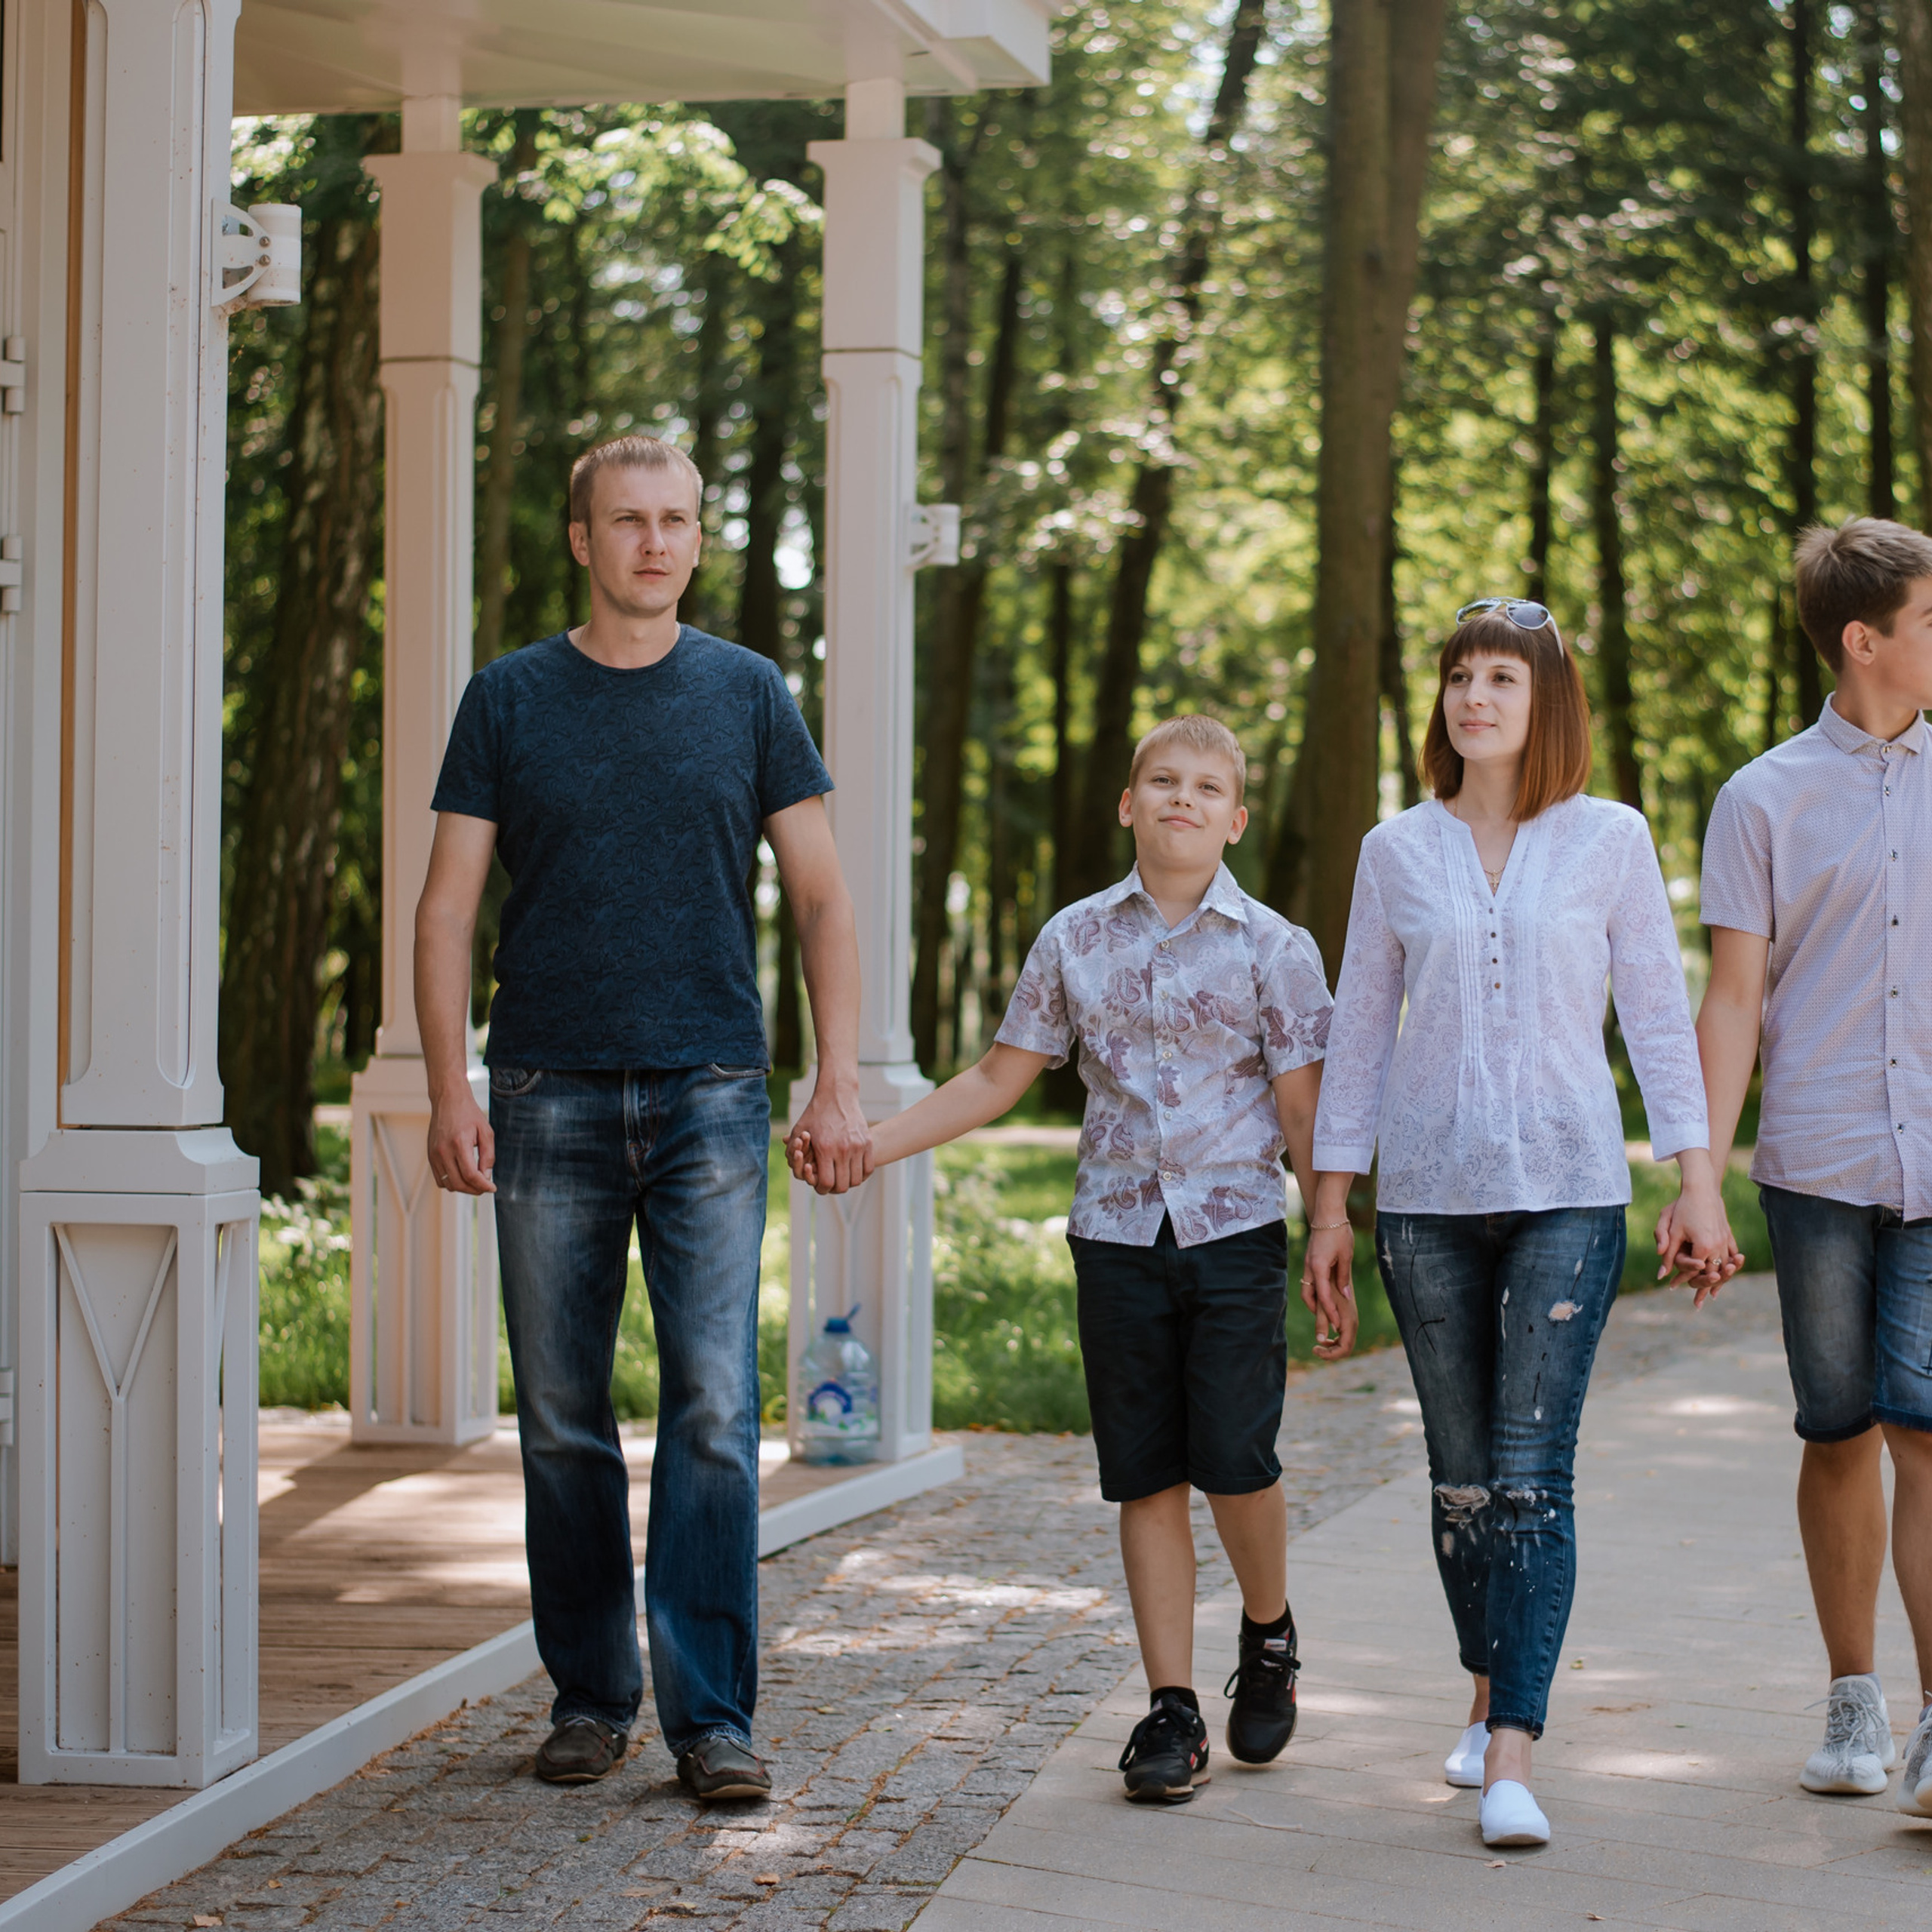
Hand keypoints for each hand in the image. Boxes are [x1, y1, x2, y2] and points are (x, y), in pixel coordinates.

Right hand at [427, 1085, 494, 1194]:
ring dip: (463, 1188)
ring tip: (475, 1182)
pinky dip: (452, 1182)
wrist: (448, 1100)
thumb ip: (488, 1155)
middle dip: (474, 1190)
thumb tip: (486, 1176)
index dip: (483, 1186)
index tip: (493, 1188)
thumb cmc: (469, 1114)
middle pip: (458, 1183)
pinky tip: (463, 1176)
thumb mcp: (486, 1132)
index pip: (470, 1175)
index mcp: (459, 1144)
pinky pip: (440, 1179)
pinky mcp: (430, 1156)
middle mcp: (443, 1151)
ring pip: (448, 1184)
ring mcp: (434, 1155)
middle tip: (485, 1187)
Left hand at [789, 1081, 871, 1194]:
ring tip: (841, 1177)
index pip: (826, 1183)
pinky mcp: (867, 1142)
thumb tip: (799, 1172)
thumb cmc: (815, 1114)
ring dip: (848, 1183)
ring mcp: (858, 1146)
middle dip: (834, 1189)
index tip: (819, 1185)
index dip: (821, 1189)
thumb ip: (793, 1153)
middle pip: (842, 1185)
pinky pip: (868, 1169)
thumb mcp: (798, 1131)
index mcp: (825, 1148)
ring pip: (856, 1180)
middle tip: (830, 1183)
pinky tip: (852, 1171)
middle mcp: (843, 1149)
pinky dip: (861, 1175)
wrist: (837, 1095)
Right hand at [1301, 1222, 1358, 1360]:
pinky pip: (1309, 1280)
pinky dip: (1314, 1290)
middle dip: (1316, 1311)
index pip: (1323, 1296)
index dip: (1330, 1312)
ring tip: (1326, 1311)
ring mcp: (1307, 1263)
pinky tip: (1325, 1293)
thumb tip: (1345, 1296)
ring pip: (1306, 1288)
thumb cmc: (1339, 1231)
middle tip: (1328, 1322)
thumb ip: (1344, 1277)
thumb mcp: (1346, 1255)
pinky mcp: (1309, 1259)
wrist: (1327, 1212)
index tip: (1337, 1325)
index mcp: (1318, 1267)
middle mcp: (1309, 1267)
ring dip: (1314, 1301)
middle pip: (1307, 1296)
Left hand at [1654, 1186, 1740, 1306]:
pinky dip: (1729, 1268)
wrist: (1702, 1189)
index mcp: (1704, 1246)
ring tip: (1712, 1296)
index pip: (1693, 1270)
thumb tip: (1660, 1275)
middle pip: (1712, 1273)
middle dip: (1703, 1289)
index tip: (1673, 1289)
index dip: (1682, 1280)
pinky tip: (1726, 1275)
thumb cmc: (1683, 1208)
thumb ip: (1667, 1253)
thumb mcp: (1672, 1229)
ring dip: (1719, 1282)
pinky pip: (1731, 1257)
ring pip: (1724, 1268)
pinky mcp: (1729, 1235)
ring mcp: (1727, 1241)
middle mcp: (1718, 1246)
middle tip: (1697, 1305)